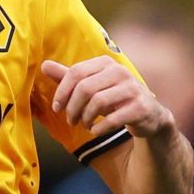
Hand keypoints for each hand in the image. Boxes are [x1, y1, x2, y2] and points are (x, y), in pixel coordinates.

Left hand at [43, 57, 174, 137]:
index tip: (56, 107)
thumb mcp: (92, 86)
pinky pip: (112, 119)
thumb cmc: (114, 98)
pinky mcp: (141, 107)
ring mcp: (133, 89)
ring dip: (85, 118)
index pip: (76, 72)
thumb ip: (70, 77)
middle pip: (85, 88)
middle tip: (70, 120)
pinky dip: (99, 128)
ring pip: (98, 102)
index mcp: (106, 63)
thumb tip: (44, 65)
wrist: (149, 115)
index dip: (62, 92)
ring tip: (83, 124)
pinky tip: (95, 131)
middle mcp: (121, 72)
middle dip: (72, 108)